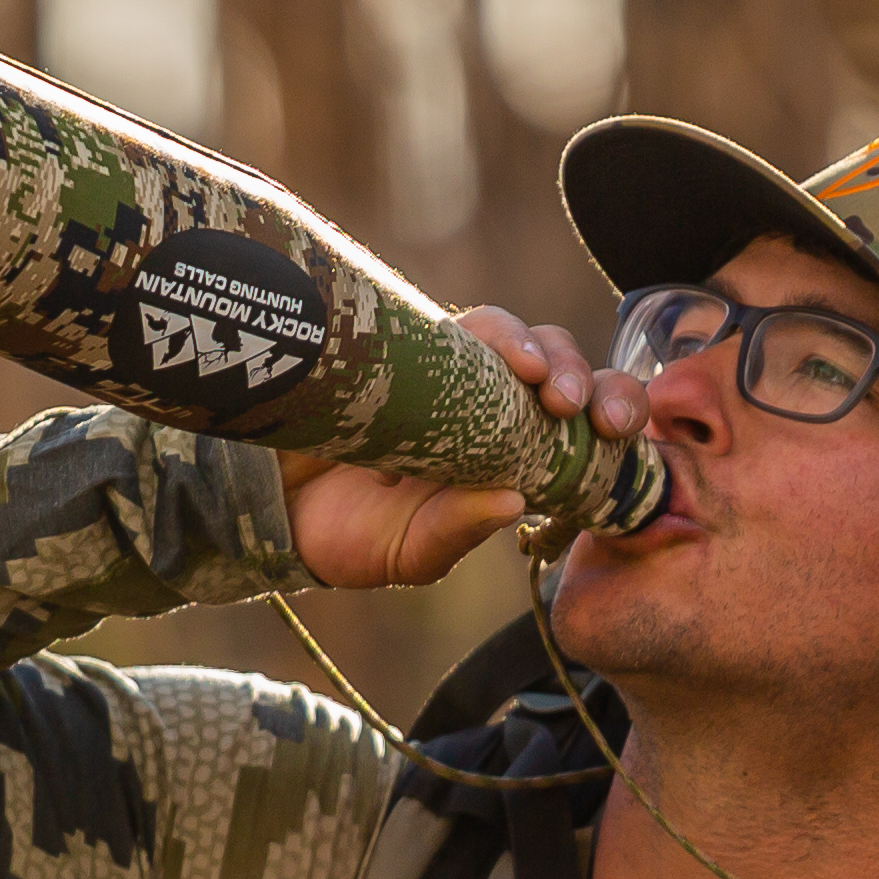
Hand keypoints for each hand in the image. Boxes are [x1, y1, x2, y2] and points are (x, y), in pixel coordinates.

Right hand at [279, 304, 620, 590]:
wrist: (266, 497)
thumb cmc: (344, 536)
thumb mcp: (405, 553)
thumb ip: (454, 534)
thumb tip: (512, 502)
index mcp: (514, 461)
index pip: (585, 427)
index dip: (612, 416)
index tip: (611, 433)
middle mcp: (494, 410)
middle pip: (565, 369)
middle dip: (585, 378)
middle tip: (572, 407)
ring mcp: (455, 374)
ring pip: (520, 338)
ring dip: (537, 349)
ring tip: (532, 378)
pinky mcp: (413, 346)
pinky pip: (460, 326)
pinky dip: (481, 337)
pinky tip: (480, 360)